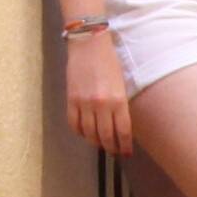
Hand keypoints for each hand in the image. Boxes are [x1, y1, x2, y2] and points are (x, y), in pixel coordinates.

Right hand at [61, 32, 134, 154]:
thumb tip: (120, 127)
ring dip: (95, 142)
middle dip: (111, 147)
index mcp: (118, 100)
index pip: (122, 132)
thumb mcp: (122, 84)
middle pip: (105, 136)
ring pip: (89, 133)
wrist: (89, 43)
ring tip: (100, 144)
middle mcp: (101, 104)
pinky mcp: (71, 99)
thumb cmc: (109, 61)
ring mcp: (84, 103)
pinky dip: (80, 132)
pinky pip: (74, 124)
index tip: (126, 152)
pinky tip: (85, 133)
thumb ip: (120, 106)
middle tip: (114, 152)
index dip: (124, 146)